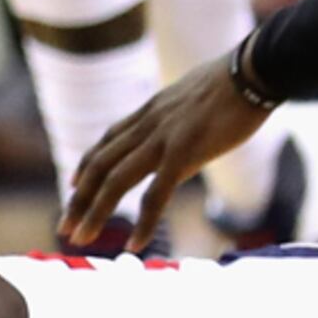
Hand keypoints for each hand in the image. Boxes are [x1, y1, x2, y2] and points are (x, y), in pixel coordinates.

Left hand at [57, 59, 266, 252]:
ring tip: (80, 238)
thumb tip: (184, 128)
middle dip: (79, 198)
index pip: (107, 140)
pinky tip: (134, 246)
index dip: (86, 165)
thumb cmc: (235, 83)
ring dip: (95, 213)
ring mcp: (163, 138)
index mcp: (150, 111)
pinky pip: (156, 194)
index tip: (73, 185)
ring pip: (116, 180)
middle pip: (100, 164)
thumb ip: (179, 116)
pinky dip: (143, 223)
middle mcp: (148, 124)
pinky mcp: (184, 152)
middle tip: (64, 226)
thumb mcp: (193, 97)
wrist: (253, 71)